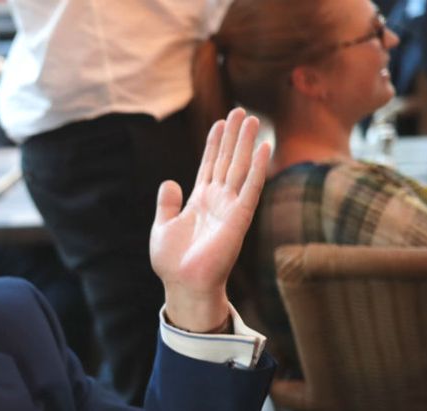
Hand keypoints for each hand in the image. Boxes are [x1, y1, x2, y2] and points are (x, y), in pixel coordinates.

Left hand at [150, 108, 269, 332]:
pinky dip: (258, 169)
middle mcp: (217, 201)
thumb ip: (167, 204)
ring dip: (247, 144)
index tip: (219, 122)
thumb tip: (169, 182)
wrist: (183, 284)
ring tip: (253, 119)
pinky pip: (251, 189)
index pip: (209, 166)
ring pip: (240, 169)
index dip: (214, 144)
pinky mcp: (239, 219)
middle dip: (233, 136)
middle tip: (241, 111)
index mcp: (199, 201)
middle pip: (227, 161)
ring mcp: (229, 208)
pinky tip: (264, 149)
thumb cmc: (173, 262)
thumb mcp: (162, 227)